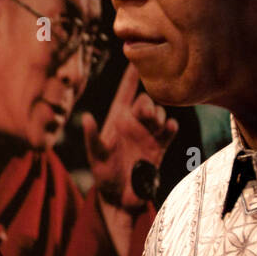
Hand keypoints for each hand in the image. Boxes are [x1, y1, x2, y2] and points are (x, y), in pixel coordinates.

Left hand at [82, 63, 178, 211]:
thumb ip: (92, 137)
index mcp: (117, 120)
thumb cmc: (103, 176)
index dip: (130, 76)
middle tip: (146, 113)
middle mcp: (134, 124)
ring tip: (155, 124)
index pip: (125, 92)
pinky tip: (168, 129)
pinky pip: (170, 131)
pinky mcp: (160, 147)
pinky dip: (171, 127)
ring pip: (160, 113)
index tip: (135, 56)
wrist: (120, 199)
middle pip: (147, 100)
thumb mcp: (95, 157)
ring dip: (159, 115)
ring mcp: (148, 134)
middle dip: (148, 102)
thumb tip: (85, 117)